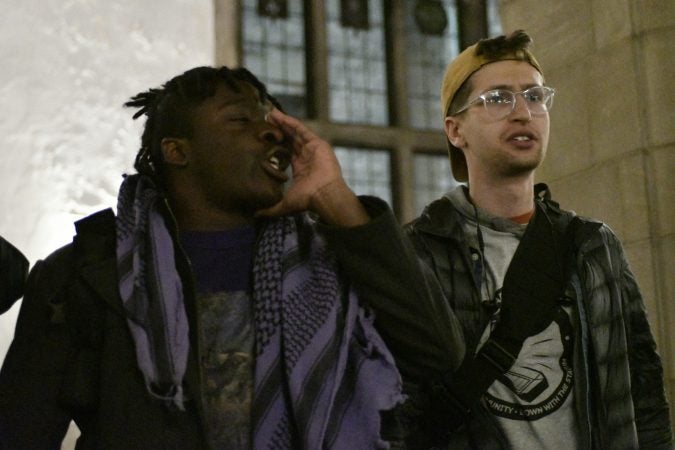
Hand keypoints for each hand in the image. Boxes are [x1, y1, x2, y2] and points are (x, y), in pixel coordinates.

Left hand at [257, 109, 368, 225]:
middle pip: (290, 139)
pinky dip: (292, 123)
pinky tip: (281, 117)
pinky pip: (302, 130)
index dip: (276, 143)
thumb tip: (255, 215)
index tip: (264, 136)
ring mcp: (313, 149)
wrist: (324, 194)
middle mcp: (306, 156)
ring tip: (270, 114)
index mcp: (300, 168)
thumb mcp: (285, 204)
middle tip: (265, 120)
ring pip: (295, 132)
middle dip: (278, 129)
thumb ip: (270, 208)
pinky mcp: (318, 143)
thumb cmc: (307, 199)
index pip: (286, 151)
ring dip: (283, 123)